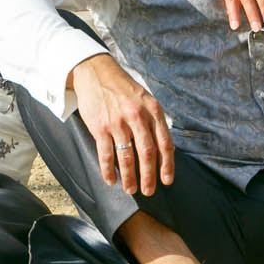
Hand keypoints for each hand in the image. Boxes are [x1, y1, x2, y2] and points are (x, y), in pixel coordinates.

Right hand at [69, 55, 175, 195]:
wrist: (96, 73)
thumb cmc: (124, 89)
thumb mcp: (146, 99)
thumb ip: (155, 122)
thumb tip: (162, 151)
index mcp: (153, 110)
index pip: (164, 143)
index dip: (167, 165)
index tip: (167, 181)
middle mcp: (137, 116)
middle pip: (147, 153)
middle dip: (149, 176)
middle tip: (149, 191)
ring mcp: (117, 122)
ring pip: (126, 157)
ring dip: (129, 178)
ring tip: (130, 190)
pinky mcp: (100, 127)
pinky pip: (105, 154)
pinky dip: (108, 170)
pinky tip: (111, 180)